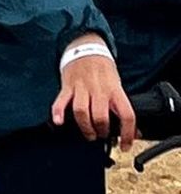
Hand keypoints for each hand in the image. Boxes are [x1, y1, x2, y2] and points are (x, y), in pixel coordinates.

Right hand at [52, 35, 134, 149]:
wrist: (86, 48)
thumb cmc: (103, 70)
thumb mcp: (118, 85)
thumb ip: (122, 107)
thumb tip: (135, 132)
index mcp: (115, 90)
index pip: (126, 115)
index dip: (128, 133)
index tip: (125, 145)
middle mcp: (99, 90)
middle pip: (101, 117)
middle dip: (101, 131)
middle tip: (102, 135)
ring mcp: (82, 88)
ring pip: (82, 112)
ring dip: (85, 127)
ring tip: (88, 133)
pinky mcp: (68, 86)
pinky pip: (61, 101)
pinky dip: (58, 112)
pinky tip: (59, 121)